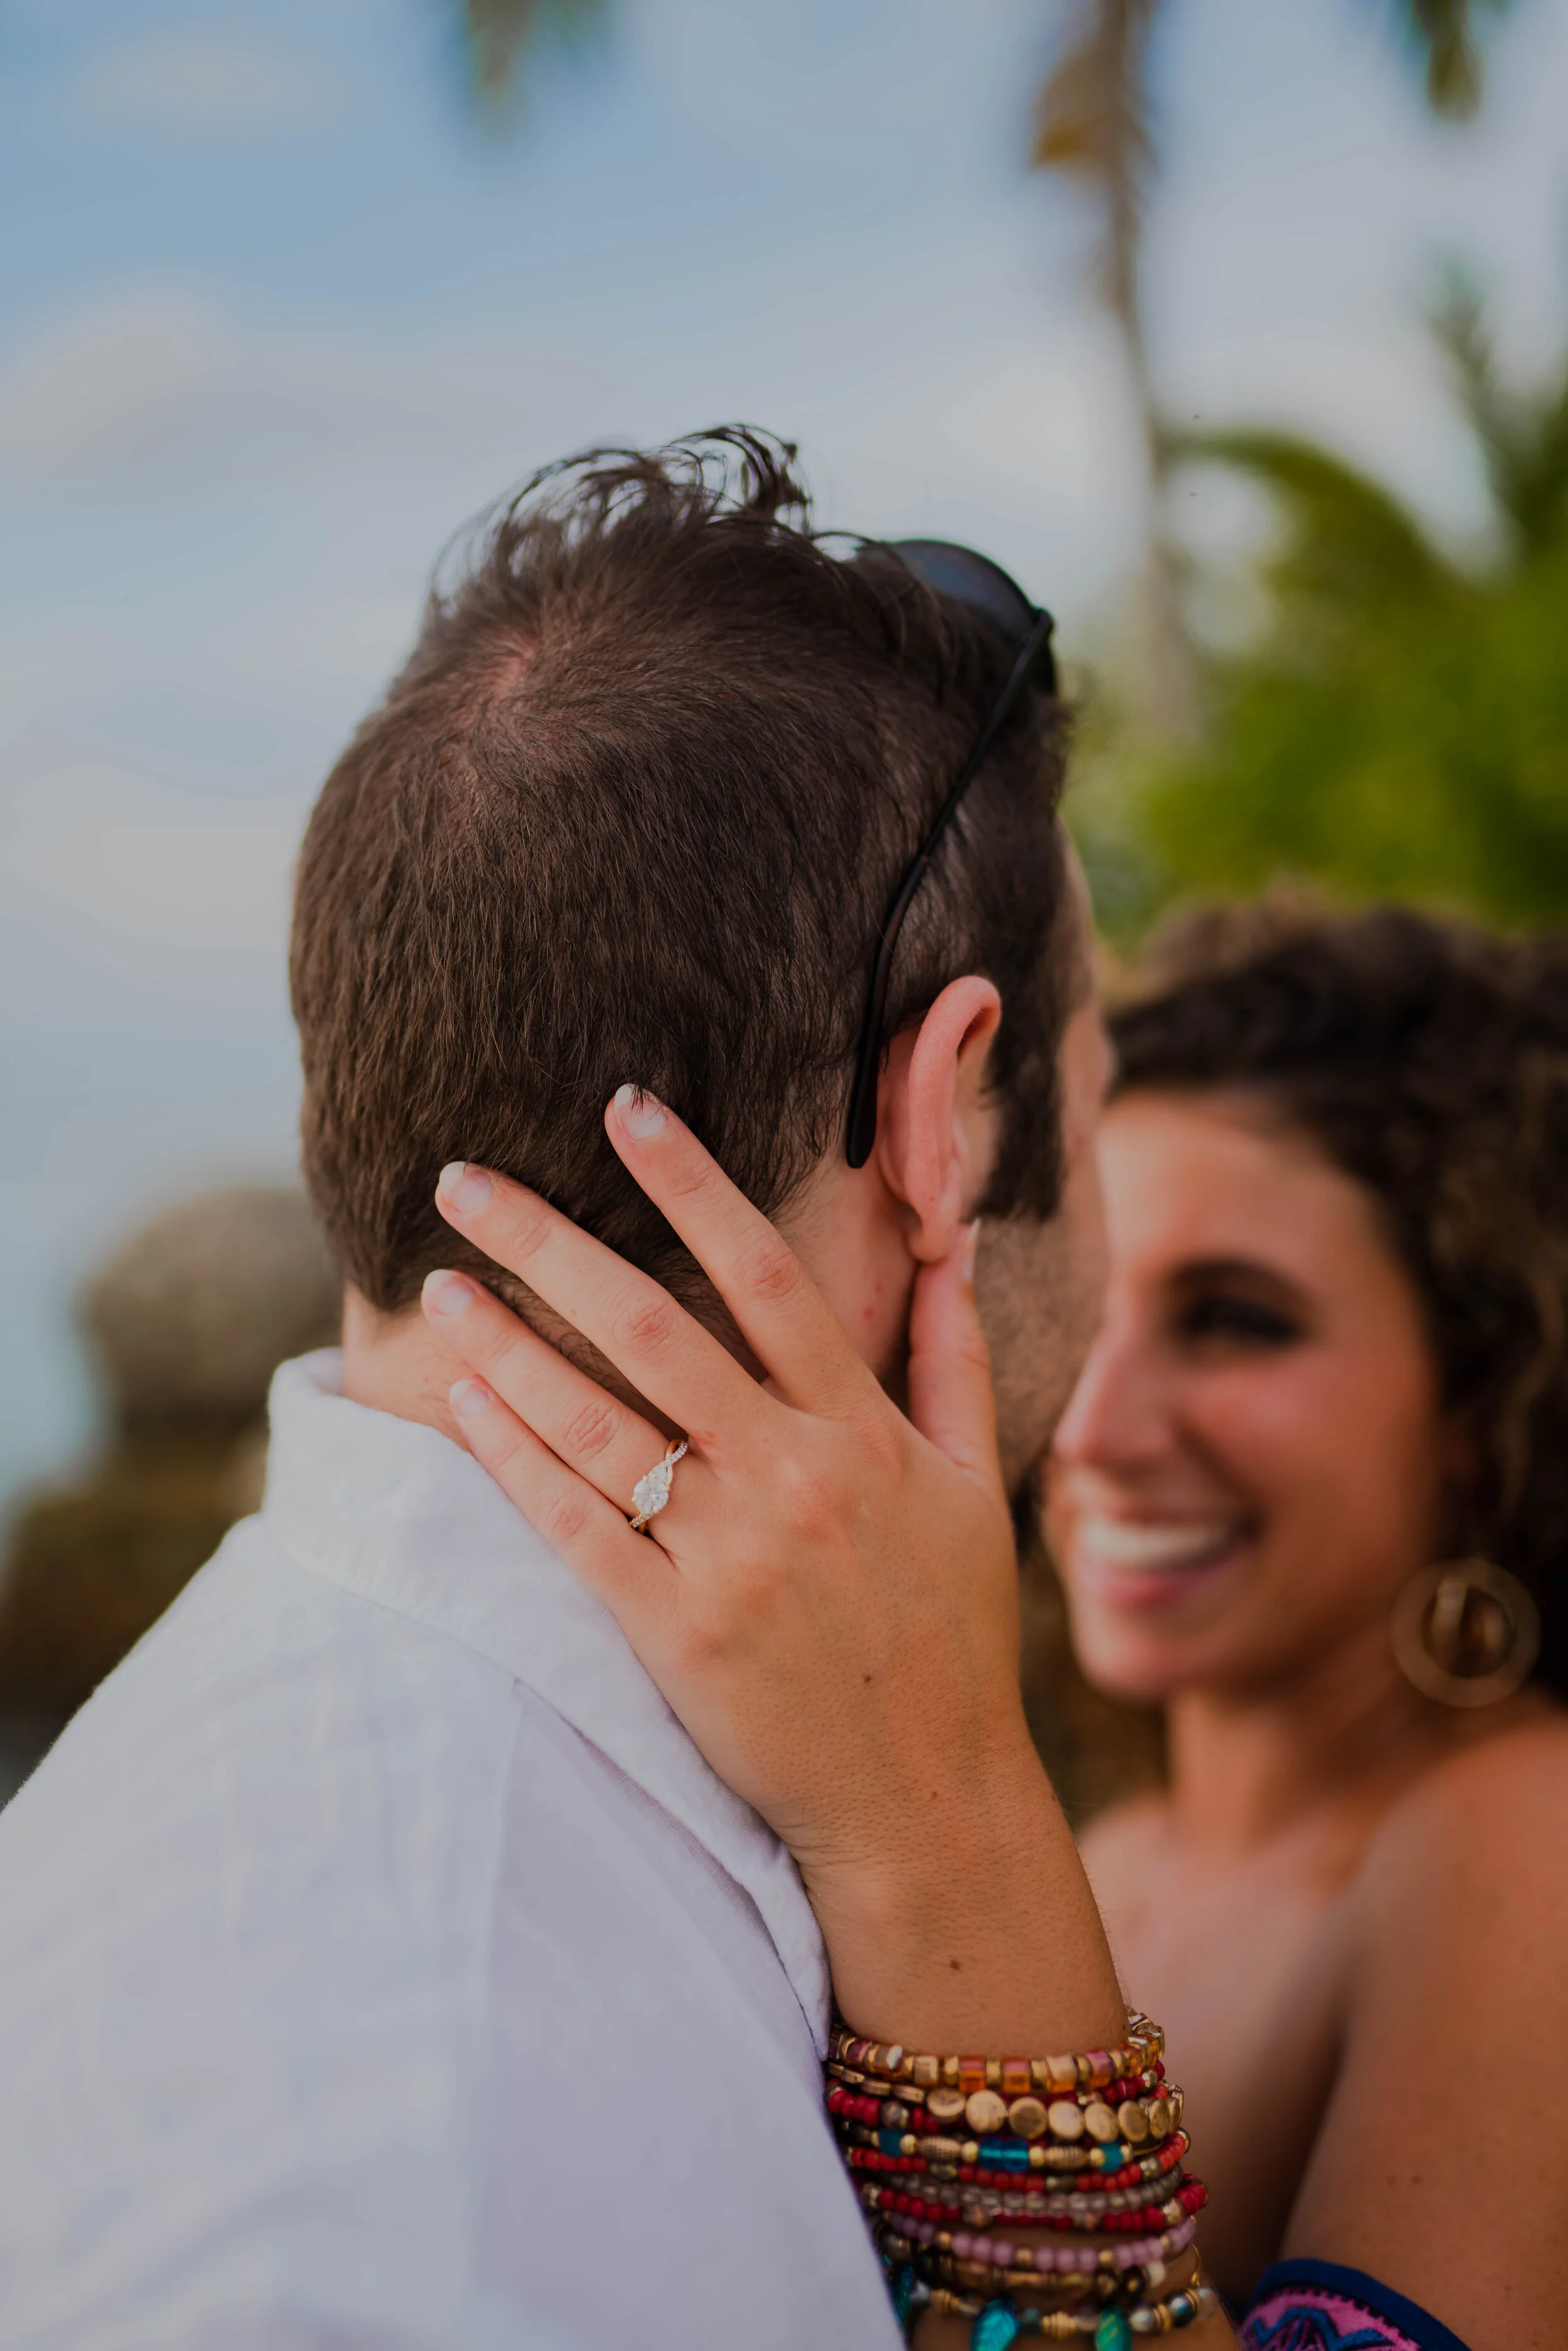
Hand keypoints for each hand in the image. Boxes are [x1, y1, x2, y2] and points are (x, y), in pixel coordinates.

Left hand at [423, 1087, 1122, 2053]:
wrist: (924, 1798)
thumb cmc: (949, 1633)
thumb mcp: (971, 1487)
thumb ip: (951, 1357)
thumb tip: (954, 1242)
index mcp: (860, 1433)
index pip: (767, 1276)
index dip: (693, 1183)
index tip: (627, 1109)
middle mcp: (791, 1482)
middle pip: (654, 1331)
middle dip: (554, 1241)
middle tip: (466, 1177)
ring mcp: (728, 1559)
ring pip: (596, 1425)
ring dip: (507, 1344)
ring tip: (438, 1285)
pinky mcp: (673, 1634)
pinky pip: (576, 1529)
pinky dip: (516, 1461)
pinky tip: (462, 1402)